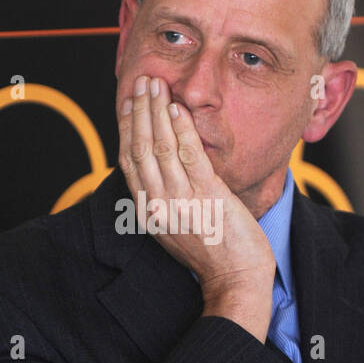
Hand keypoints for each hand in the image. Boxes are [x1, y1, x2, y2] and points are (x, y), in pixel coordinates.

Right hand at [117, 74, 275, 302]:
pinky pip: (189, 157)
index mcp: (148, 211)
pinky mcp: (206, 198)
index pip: (129, 160)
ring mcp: (181, 201)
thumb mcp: (176, 225)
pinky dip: (181, 131)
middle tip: (142, 81)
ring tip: (157, 86)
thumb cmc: (213, 253)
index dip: (128, 127)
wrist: (235, 280)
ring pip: (160, 148)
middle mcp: (158, 204)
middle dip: (139, 111)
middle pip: (140, 148)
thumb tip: (162, 165)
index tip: (130, 101)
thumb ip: (165, 196)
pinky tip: (177, 109)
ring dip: (156, 112)